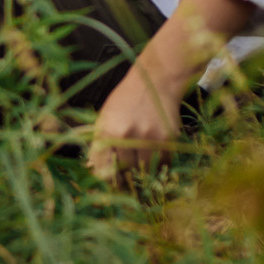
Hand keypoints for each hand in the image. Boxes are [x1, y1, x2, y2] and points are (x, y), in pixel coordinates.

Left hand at [89, 65, 178, 184]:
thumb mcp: (105, 117)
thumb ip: (100, 142)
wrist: (155, 81)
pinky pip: (163, 162)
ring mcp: (148, 137)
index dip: (107, 179)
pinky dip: (160, 164)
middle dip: (126, 176)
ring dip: (144, 171)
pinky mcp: (167, 138)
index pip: (103, 168)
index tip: (111, 182)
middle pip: (125, 171)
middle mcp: (126, 135)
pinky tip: (156, 159)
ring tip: (142, 168)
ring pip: (145, 169)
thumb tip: (95, 169)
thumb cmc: (126, 100)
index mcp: (106, 131)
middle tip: (128, 177)